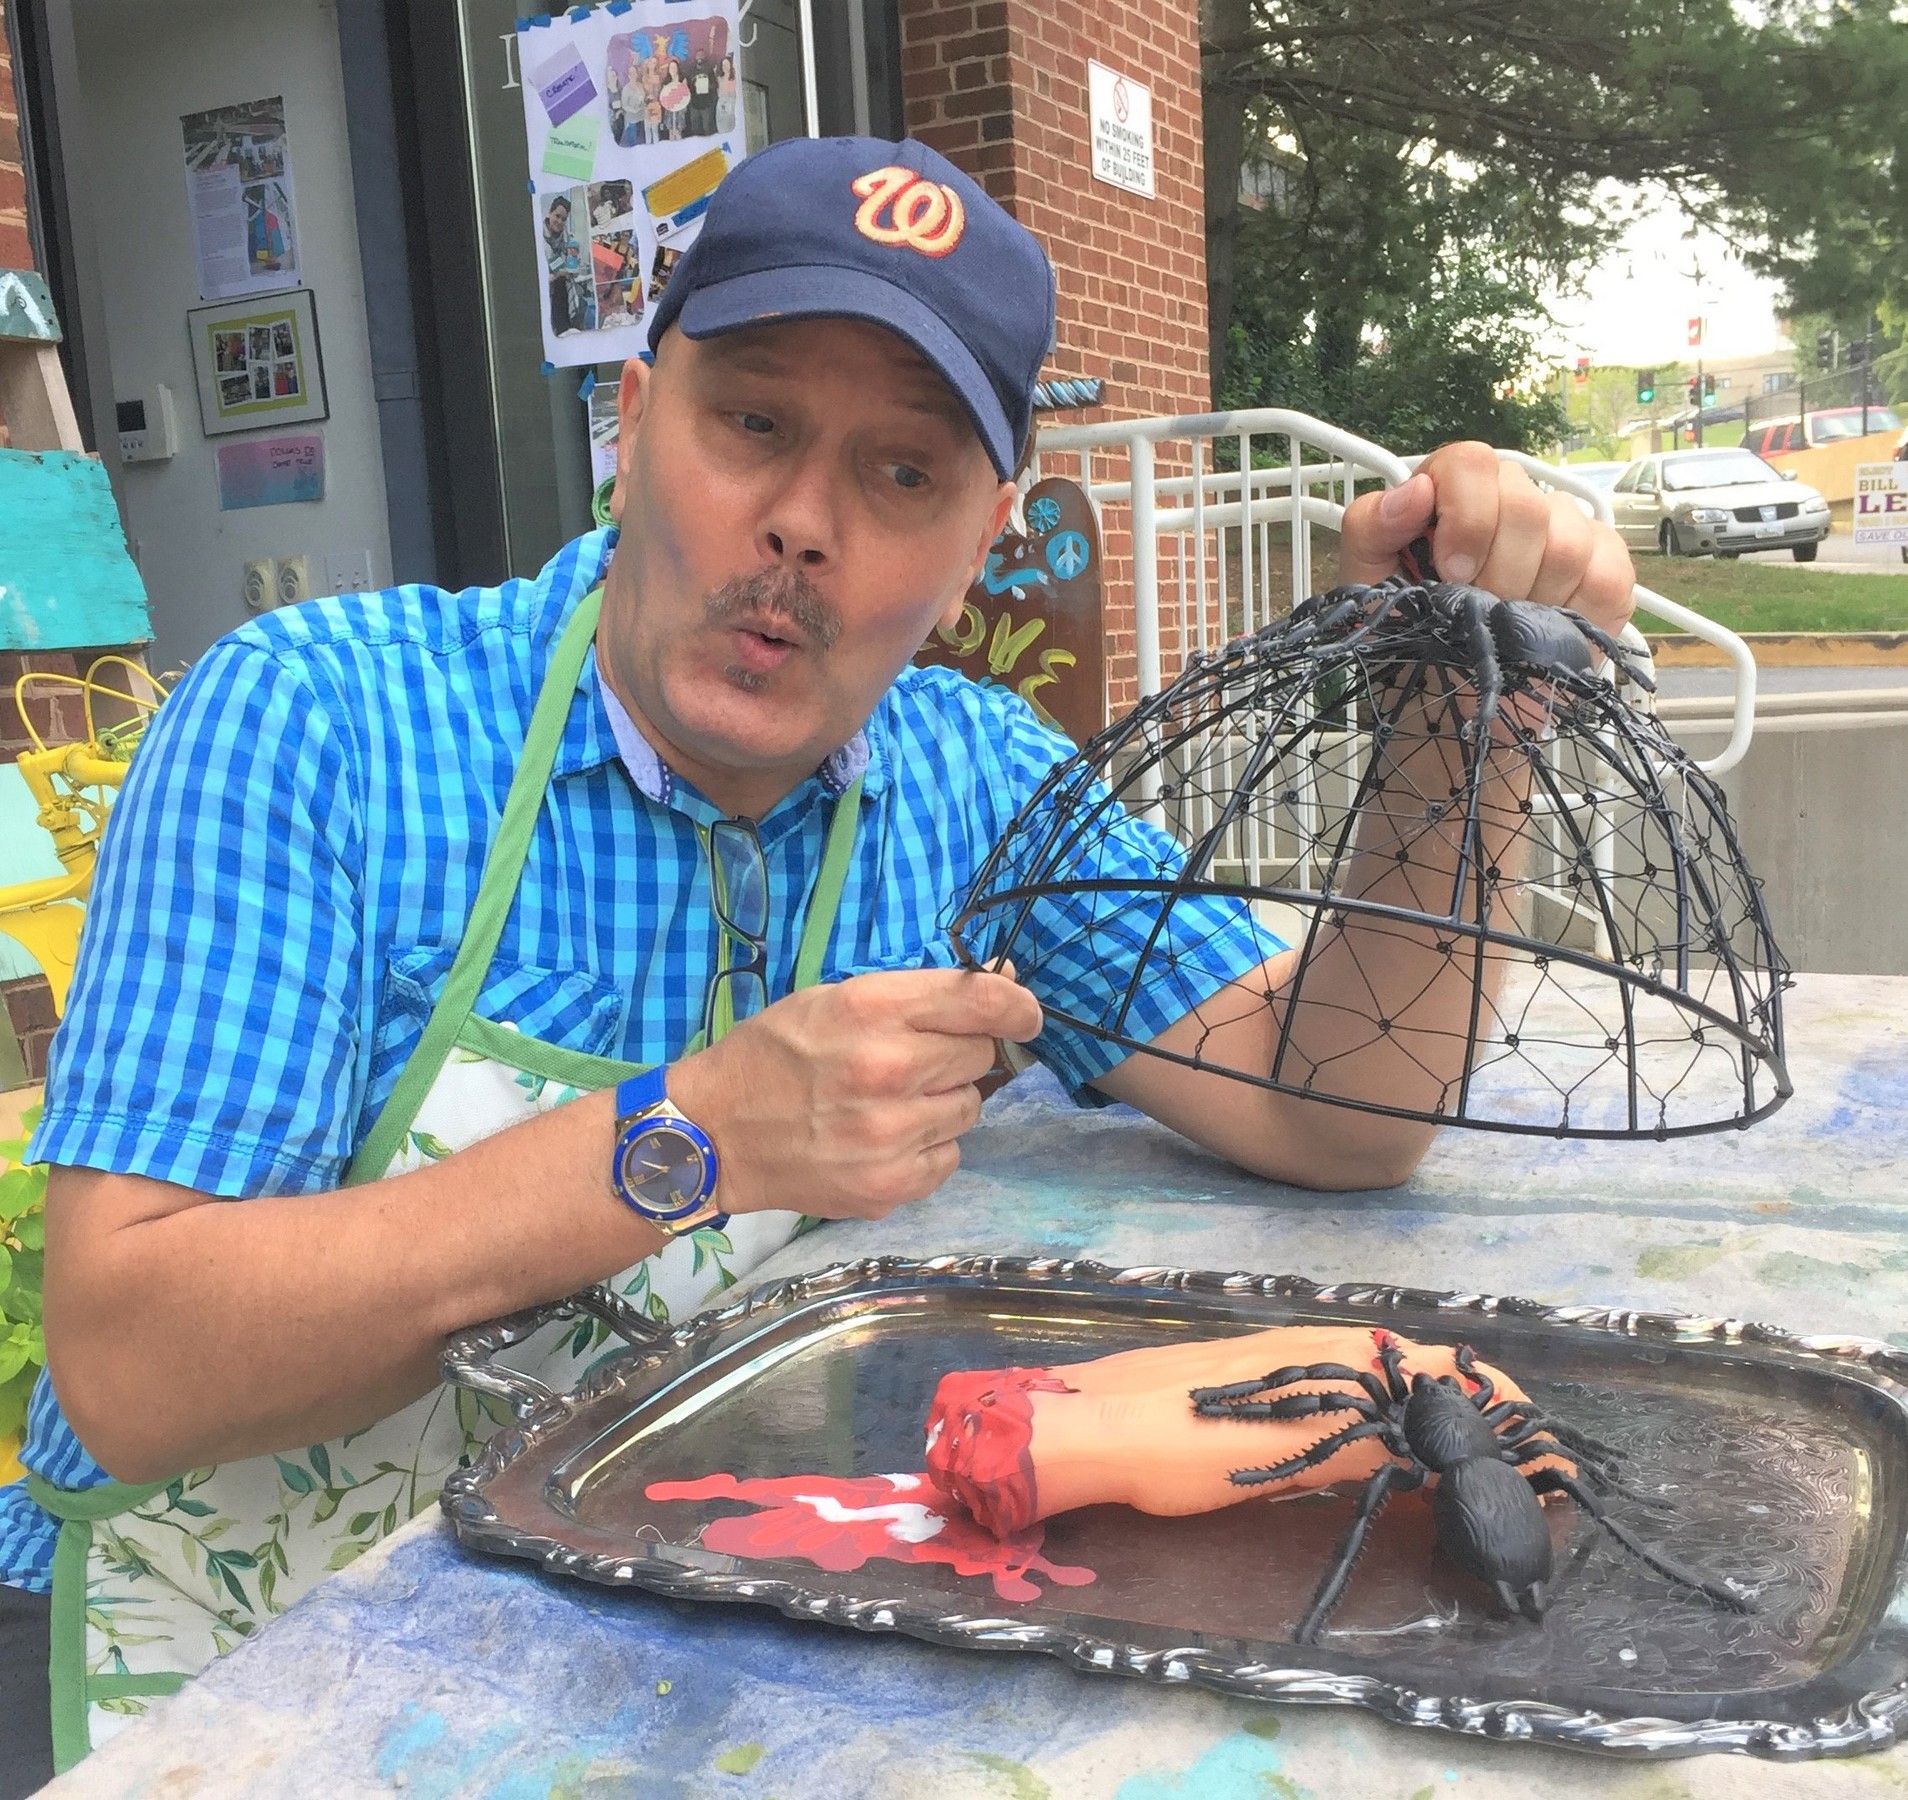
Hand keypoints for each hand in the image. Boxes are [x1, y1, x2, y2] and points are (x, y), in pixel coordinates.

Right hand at [667, 968, 1042, 1220]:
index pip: (982, 1003)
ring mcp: (892, 1135)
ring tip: (890, 1101)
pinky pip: (949, 1156)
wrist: (716, 1134)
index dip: (1017, 1006)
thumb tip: (1003, 988)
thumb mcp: (836, 998)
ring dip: (943, 1101)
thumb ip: (917, 997)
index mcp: (872, 1011)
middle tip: (911, 1059)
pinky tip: (884, 1137)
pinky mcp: (891, 1186)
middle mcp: (888, 1071)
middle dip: (956, 1053)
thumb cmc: (775, 1053)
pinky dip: (927, 1146)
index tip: (1024, 1014)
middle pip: (980, 1055)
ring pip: (969, 1108)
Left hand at [1339, 441, 1635, 644]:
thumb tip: (1414, 491)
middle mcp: (1513, 503)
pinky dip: (1574, 612)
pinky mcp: (1605, 576)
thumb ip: (1369, 530)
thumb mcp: (1364, 591)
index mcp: (1452, 495)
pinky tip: (1544, 632)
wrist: (1442, 712)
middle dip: (1495, 573)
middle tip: (1475, 613)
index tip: (1450, 573)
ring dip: (1529, 599)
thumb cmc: (1404, 645)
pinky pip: (1607, 575)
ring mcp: (1566, 535)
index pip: (1471, 463)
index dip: (1466, 516)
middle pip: (1524, 503)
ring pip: (1567, 540)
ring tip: (1504, 629)